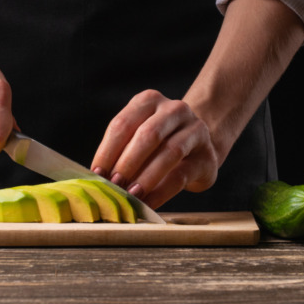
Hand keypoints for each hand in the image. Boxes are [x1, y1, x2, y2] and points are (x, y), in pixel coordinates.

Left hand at [90, 89, 217, 208]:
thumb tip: (98, 178)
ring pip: (168, 153)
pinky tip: (148, 203)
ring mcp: (195, 130)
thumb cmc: (159, 144)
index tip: (96, 174)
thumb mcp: (139, 138)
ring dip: (146, 177)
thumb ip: (120, 152)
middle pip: (147, 135)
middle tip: (113, 185)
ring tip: (130, 195)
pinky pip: (181, 175)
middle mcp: (174, 110)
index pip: (123, 124)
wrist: (201, 145)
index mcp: (149, 100)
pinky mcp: (207, 156)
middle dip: (127, 163)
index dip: (107, 151)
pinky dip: (161, 192)